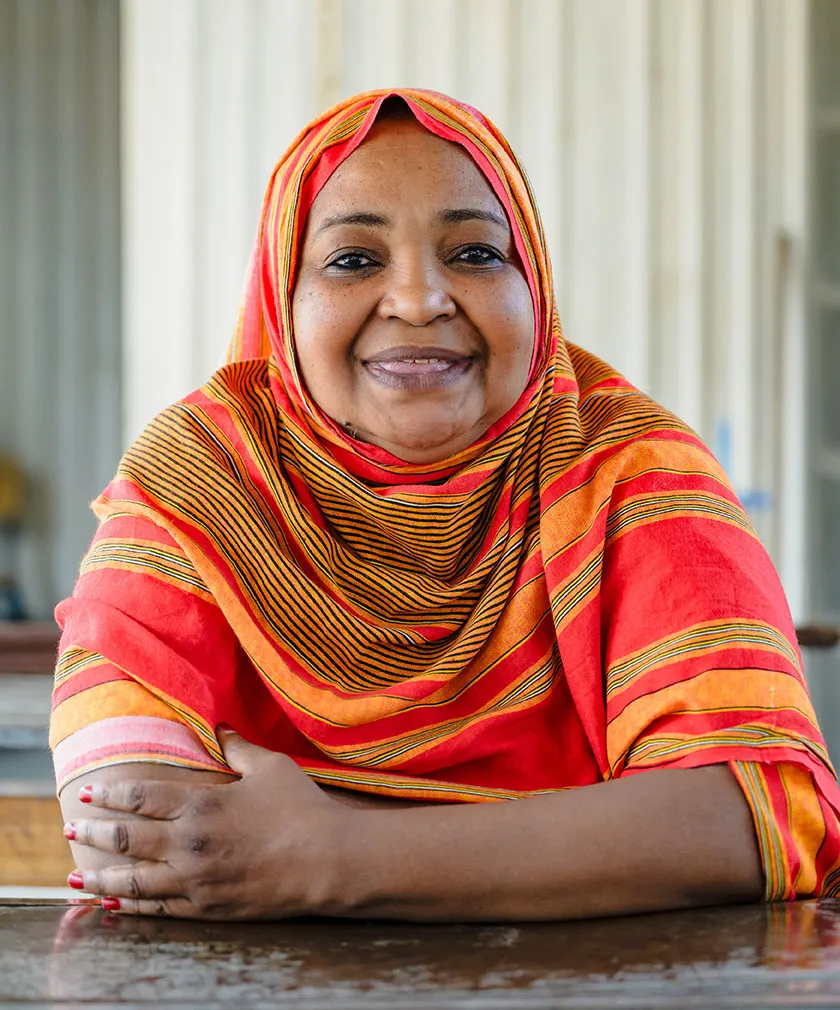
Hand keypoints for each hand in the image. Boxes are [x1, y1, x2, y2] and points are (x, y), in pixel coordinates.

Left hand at [65, 731, 345, 918]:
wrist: (327, 860)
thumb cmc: (300, 808)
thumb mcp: (270, 767)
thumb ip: (238, 747)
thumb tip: (220, 726)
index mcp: (201, 804)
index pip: (141, 797)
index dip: (112, 795)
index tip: (90, 793)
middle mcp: (189, 842)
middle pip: (126, 838)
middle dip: (93, 833)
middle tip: (71, 830)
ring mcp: (195, 879)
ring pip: (132, 880)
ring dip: (100, 876)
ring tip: (76, 876)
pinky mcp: (207, 906)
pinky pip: (158, 908)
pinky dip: (130, 906)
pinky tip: (114, 905)